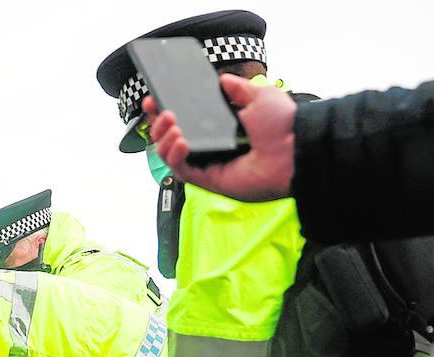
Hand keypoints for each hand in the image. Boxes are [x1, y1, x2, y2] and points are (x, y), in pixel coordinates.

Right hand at [142, 74, 295, 201]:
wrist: (297, 147)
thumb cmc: (284, 126)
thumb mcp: (260, 95)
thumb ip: (239, 88)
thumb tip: (223, 79)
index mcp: (222, 129)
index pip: (185, 121)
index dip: (166, 112)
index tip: (155, 100)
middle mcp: (212, 148)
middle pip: (170, 139)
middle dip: (159, 124)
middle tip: (160, 110)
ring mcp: (209, 165)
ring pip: (170, 155)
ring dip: (164, 139)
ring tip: (172, 124)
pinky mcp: (208, 180)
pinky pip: (181, 170)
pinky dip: (174, 155)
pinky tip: (180, 141)